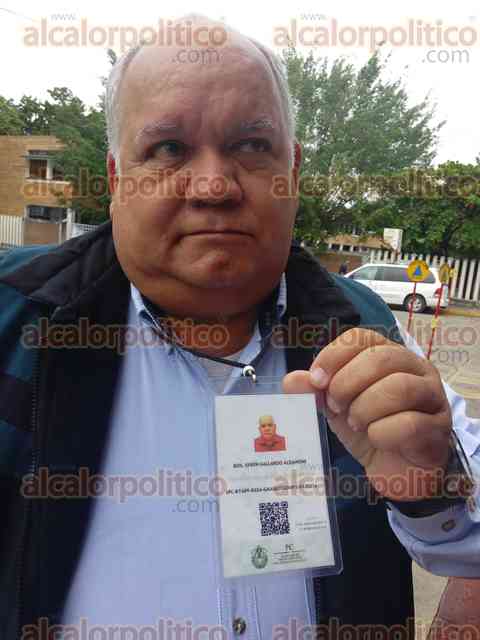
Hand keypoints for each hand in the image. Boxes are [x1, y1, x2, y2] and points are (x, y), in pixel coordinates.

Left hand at [283, 328, 451, 500]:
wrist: (393, 468)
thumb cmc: (368, 428)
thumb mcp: (335, 407)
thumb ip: (314, 391)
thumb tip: (293, 380)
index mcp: (387, 354)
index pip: (361, 337)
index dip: (334, 356)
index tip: (317, 381)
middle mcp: (415, 368)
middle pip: (382, 358)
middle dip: (348, 383)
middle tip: (335, 406)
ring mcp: (432, 396)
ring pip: (400, 387)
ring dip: (366, 408)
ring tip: (356, 423)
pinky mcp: (438, 427)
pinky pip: (411, 423)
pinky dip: (383, 433)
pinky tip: (376, 439)